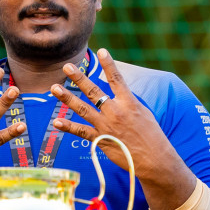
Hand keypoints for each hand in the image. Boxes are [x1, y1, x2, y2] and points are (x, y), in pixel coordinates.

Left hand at [49, 48, 181, 181]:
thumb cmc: (151, 136)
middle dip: (79, 78)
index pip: (117, 79)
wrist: (154, 159)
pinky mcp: (101, 140)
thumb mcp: (143, 113)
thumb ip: (127, 102)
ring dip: (67, 97)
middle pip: (94, 91)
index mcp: (129, 103)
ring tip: (54, 88)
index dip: (109, 64)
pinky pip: (81, 131)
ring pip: (83, 108)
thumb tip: (118, 92)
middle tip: (67, 66)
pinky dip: (68, 126)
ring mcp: (107, 125)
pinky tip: (57, 121)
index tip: (101, 50)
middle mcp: (116, 111)